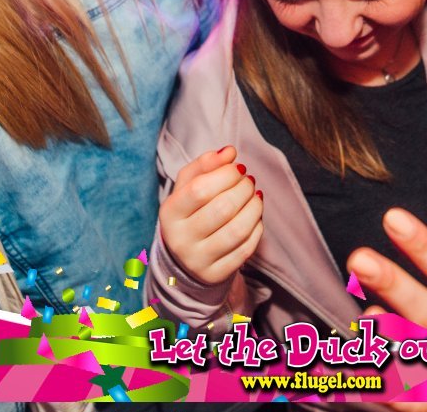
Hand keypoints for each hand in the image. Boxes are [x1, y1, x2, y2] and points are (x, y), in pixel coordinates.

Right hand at [158, 145, 262, 284]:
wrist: (184, 259)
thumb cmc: (190, 212)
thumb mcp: (188, 186)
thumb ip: (205, 165)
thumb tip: (229, 151)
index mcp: (169, 213)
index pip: (199, 190)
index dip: (225, 174)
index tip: (238, 167)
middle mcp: (180, 239)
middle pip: (222, 209)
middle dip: (243, 189)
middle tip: (249, 181)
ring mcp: (198, 260)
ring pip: (237, 230)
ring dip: (254, 207)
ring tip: (255, 196)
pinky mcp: (216, 275)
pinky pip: (245, 249)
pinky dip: (256, 229)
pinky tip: (255, 217)